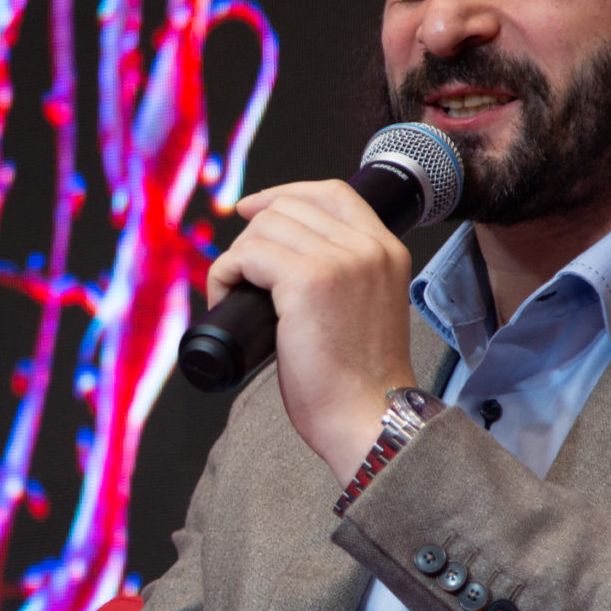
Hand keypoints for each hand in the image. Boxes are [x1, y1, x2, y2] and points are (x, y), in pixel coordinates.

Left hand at [208, 179, 418, 478]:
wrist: (369, 418)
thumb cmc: (358, 382)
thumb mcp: (365, 310)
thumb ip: (343, 278)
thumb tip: (280, 260)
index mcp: (386, 251)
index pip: (333, 192)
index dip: (286, 194)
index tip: (254, 210)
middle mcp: (367, 248)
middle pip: (289, 207)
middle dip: (253, 235)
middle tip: (242, 278)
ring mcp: (339, 261)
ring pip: (264, 228)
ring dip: (236, 258)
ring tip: (234, 296)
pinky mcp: (307, 281)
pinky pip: (246, 255)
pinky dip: (224, 274)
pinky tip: (225, 299)